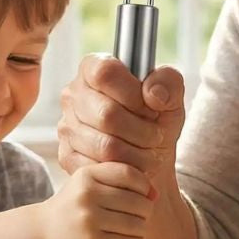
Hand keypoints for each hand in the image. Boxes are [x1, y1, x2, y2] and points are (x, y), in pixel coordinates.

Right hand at [39, 163, 153, 238]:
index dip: (145, 186)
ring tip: (132, 231)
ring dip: (141, 230)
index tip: (145, 195)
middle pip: (138, 202)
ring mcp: (89, 219)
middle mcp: (87, 194)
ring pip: (137, 224)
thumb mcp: (89, 183)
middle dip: (145, 211)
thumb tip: (154, 194)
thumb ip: (120, 182)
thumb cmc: (73, 206)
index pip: (129, 174)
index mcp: (87, 175)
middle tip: (138, 217)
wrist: (44, 231)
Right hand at [57, 54, 185, 178]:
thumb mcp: (171, 96)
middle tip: (155, 135)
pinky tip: (132, 164)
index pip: (105, 73)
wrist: (149, 159)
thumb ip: (168, 83)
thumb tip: (152, 94)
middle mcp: (73, 94)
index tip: (150, 108)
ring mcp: (66, 126)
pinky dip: (122, 170)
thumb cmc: (156, 121)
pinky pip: (98, 168)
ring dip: (136, 153)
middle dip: (141, 130)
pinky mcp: (67, 156)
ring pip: (105, 145)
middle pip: (106, 114)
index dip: (132, 93)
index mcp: (93, 68)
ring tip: (147, 151)